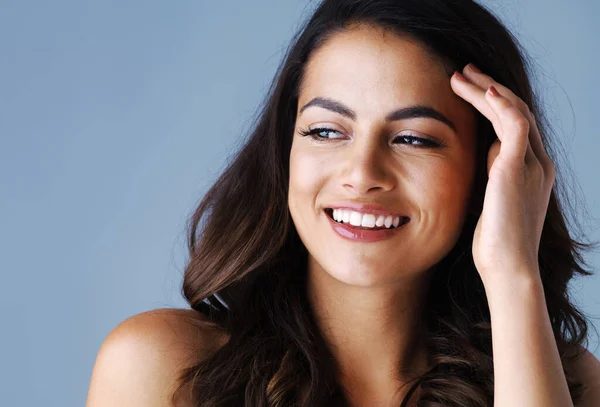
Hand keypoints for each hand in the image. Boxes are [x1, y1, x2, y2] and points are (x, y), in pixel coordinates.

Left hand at [450, 64, 554, 283]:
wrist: (508, 267)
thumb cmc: (493, 243)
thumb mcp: (488, 202)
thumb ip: (487, 177)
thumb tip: (477, 157)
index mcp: (530, 170)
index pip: (512, 125)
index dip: (491, 104)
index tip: (467, 89)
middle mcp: (536, 162)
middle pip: (514, 111)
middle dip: (488, 89)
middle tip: (463, 72)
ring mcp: (531, 163)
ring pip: (513, 110)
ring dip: (486, 89)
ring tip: (460, 75)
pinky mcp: (518, 167)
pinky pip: (514, 124)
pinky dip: (499, 103)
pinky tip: (481, 90)